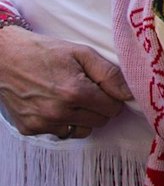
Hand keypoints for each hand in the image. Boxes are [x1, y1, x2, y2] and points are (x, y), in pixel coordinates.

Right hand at [0, 25, 130, 138]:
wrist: (4, 57)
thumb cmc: (44, 52)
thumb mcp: (82, 53)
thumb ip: (109, 74)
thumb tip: (129, 94)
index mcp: (75, 92)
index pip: (113, 108)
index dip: (112, 97)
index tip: (102, 87)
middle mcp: (59, 112)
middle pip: (100, 121)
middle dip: (99, 107)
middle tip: (86, 90)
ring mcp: (43, 123)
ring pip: (82, 130)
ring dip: (82, 118)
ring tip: (69, 98)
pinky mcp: (30, 129)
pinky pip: (60, 133)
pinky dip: (62, 122)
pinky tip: (53, 104)